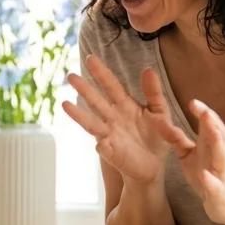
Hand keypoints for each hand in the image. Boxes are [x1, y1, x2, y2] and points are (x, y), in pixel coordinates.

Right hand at [62, 54, 172, 184]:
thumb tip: (148, 69)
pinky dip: (100, 143)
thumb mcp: (160, 112)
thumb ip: (153, 93)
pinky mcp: (110, 152)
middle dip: (84, 89)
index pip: (111, 86)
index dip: (101, 73)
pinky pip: (102, 146)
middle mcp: (113, 117)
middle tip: (71, 76)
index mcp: (125, 105)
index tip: (91, 58)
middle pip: (96, 101)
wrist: (155, 166)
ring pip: (91, 122)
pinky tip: (98, 140)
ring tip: (64, 104)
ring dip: (78, 114)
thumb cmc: (156, 137)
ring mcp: (109, 134)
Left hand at [154, 99, 224, 224]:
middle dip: (212, 122)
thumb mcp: (189, 156)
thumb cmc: (208, 175)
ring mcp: (221, 174)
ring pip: (222, 157)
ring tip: (211, 131)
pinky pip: (216, 186)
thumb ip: (178, 140)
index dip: (203, 113)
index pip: (209, 125)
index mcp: (211, 146)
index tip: (193, 101)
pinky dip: (211, 181)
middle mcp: (219, 156)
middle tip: (204, 110)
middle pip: (219, 135)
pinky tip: (205, 175)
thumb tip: (162, 121)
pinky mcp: (219, 193)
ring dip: (217, 143)